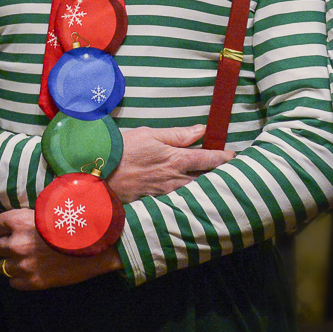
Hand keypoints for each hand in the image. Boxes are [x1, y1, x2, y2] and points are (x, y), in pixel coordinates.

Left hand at [0, 208, 120, 289]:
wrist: (95, 245)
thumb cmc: (75, 223)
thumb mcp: (49, 211)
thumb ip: (31, 216)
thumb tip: (21, 219)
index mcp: (19, 222)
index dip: (4, 228)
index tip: (12, 230)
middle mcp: (17, 244)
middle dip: (8, 246)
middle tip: (22, 246)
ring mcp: (24, 265)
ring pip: (3, 266)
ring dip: (13, 263)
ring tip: (27, 261)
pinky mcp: (33, 282)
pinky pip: (13, 283)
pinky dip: (20, 278)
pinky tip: (31, 272)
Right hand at [106, 125, 233, 203]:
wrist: (99, 174)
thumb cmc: (122, 149)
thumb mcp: (149, 134)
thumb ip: (177, 134)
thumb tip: (201, 130)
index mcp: (175, 159)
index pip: (208, 159)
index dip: (224, 158)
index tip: (233, 156)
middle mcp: (175, 178)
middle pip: (206, 180)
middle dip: (220, 177)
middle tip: (233, 174)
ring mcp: (166, 193)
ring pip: (194, 192)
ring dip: (206, 188)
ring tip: (217, 185)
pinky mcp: (156, 202)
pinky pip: (180, 200)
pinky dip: (190, 197)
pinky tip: (193, 196)